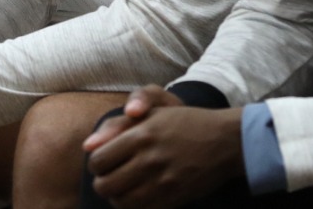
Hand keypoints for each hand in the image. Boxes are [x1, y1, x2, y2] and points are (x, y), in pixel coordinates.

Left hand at [83, 86, 242, 208]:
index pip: (97, 160)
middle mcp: (149, 159)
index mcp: (139, 135)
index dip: (95, 164)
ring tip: (122, 189)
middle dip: (102, 183)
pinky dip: (134, 206)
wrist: (224, 140)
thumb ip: (116, 127)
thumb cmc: (183, 122)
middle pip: (105, 185)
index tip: (102, 162)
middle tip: (109, 178)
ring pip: (121, 202)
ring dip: (117, 197)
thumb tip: (88, 146)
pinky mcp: (174, 197)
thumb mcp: (151, 113)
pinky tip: (138, 197)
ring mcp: (162, 181)